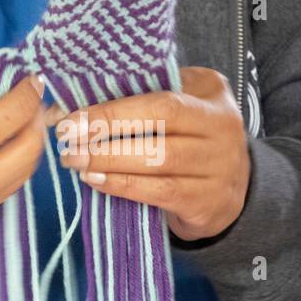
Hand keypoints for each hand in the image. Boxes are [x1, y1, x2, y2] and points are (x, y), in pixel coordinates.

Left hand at [54, 66, 249, 241]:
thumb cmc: (192, 141)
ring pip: (159, 162)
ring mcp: (219, 169)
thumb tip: (69, 106)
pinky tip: (97, 180)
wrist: (231, 191)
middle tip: (68, 140)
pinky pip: (161, 192)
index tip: (74, 117)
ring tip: (75, 161)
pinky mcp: (208, 202)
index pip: (161, 100)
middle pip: (160, 128)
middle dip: (107, 133)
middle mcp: (223, 131)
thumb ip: (139, 99)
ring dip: (110, 161)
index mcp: (213, 99)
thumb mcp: (182, 107)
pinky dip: (124, 186)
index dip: (115, 109)